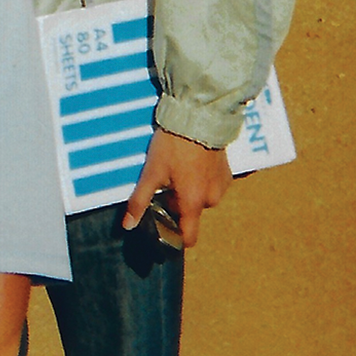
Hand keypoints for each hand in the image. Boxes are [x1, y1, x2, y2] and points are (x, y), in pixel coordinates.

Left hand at [121, 127, 231, 247]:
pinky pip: (211, 185)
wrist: (198, 117)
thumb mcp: (151, 173)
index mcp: (193, 203)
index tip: (163, 223)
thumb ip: (139, 201)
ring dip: (190, 190)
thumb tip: (128, 225)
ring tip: (178, 167)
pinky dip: (201, 179)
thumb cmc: (173, 146)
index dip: (175, 235)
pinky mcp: (228, 173)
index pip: (189, 238)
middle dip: (177, 202)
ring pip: (201, 198)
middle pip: (191, 213)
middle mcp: (211, 199)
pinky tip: (191, 162)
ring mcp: (222, 186)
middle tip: (165, 181)